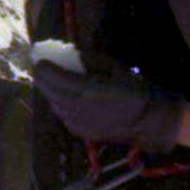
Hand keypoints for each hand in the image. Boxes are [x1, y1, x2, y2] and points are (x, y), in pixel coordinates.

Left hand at [33, 57, 183, 152]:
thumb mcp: (114, 68)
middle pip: (52, 93)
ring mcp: (79, 124)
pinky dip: (58, 104)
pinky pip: (63, 116)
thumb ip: (89, 61)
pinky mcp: (82, 133)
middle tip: (39, 68)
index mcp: (88, 91)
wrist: (150, 121)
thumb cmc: (135, 89)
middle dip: (42, 80)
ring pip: (55, 105)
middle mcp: (79, 109)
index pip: (57, 78)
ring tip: (47, 80)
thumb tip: (71, 55)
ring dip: (49, 92)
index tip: (39, 60)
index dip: (45, 69)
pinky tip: (60, 96)